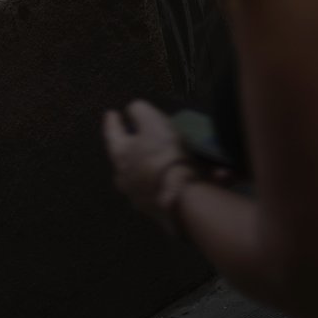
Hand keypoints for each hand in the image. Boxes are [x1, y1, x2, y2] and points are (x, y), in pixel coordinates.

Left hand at [103, 99, 189, 220]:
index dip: (112, 122)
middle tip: (144, 138)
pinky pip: (171, 189)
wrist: (181, 198)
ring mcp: (140, 197)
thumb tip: (132, 107)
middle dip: (136, 148)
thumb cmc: (164, 155)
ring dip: (165, 166)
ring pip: (151, 175)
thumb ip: (140, 112)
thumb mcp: (153, 123)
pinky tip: (207, 175)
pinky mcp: (159, 210)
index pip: (112, 134)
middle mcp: (125, 178)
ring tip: (183, 158)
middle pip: (128, 159)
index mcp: (120, 156)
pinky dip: (182, 181)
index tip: (110, 112)